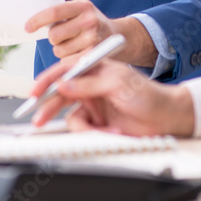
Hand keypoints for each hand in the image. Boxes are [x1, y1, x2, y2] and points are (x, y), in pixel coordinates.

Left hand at [25, 0, 158, 66]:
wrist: (120, 36)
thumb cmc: (92, 24)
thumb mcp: (81, 11)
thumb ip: (61, 14)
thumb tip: (32, 24)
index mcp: (83, 6)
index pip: (54, 12)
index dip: (37, 20)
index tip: (27, 27)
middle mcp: (90, 21)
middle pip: (54, 35)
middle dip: (54, 38)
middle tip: (64, 37)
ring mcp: (93, 38)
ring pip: (59, 50)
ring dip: (62, 50)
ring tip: (76, 44)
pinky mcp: (93, 55)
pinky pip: (67, 61)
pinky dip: (68, 60)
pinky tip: (79, 53)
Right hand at [28, 59, 194, 135]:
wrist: (165, 117)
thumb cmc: (148, 94)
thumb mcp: (118, 83)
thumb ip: (89, 84)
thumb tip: (63, 85)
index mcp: (96, 68)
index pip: (65, 70)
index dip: (48, 80)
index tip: (35, 92)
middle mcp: (91, 85)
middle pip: (61, 95)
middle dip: (50, 107)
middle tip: (39, 119)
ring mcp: (94, 104)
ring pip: (71, 116)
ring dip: (85, 126)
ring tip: (101, 130)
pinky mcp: (98, 122)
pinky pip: (83, 129)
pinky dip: (94, 133)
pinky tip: (111, 132)